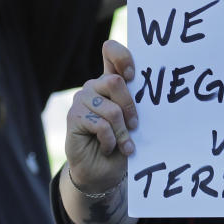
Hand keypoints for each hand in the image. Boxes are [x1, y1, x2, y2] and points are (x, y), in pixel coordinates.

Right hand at [65, 40, 137, 192]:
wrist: (102, 171)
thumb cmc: (121, 143)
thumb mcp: (132, 120)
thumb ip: (135, 102)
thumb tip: (150, 89)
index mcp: (110, 81)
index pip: (111, 52)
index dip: (122, 57)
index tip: (133, 75)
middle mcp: (94, 86)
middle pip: (115, 81)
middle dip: (130, 108)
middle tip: (135, 126)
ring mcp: (81, 100)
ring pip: (111, 109)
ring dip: (122, 132)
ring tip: (124, 144)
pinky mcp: (74, 117)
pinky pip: (100, 125)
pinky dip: (110, 141)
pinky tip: (108, 147)